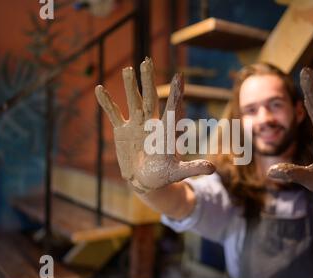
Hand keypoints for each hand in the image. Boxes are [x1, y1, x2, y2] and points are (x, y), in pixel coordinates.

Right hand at [95, 57, 214, 193]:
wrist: (145, 180)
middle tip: (147, 62)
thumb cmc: (164, 175)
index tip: (179, 76)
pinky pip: (113, 113)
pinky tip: (99, 88)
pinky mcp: (122, 131)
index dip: (176, 94)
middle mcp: (152, 123)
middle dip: (148, 81)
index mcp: (166, 131)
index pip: (173, 109)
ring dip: (130, 86)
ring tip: (127, 69)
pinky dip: (106, 102)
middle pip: (151, 98)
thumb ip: (192, 168)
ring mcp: (136, 125)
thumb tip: (212, 169)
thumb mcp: (177, 172)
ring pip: (133, 101)